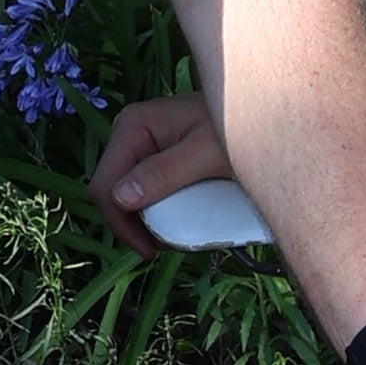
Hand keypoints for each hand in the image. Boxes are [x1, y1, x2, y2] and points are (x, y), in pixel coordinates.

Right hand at [92, 91, 231, 254]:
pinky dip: (158, 210)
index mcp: (132, 126)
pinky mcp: (155, 157)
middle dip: (134, 224)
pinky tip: (177, 219)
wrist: (260, 114)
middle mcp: (129, 133)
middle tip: (165, 245)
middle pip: (112, 193)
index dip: (121, 223)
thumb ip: (165, 172)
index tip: (150, 249)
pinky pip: (145, 189)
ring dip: (146, 220)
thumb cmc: (238, 126)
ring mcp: (141, 145)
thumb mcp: (206, 153)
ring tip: (175, 236)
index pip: (105, 185)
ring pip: (127, 195)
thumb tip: (120, 198)